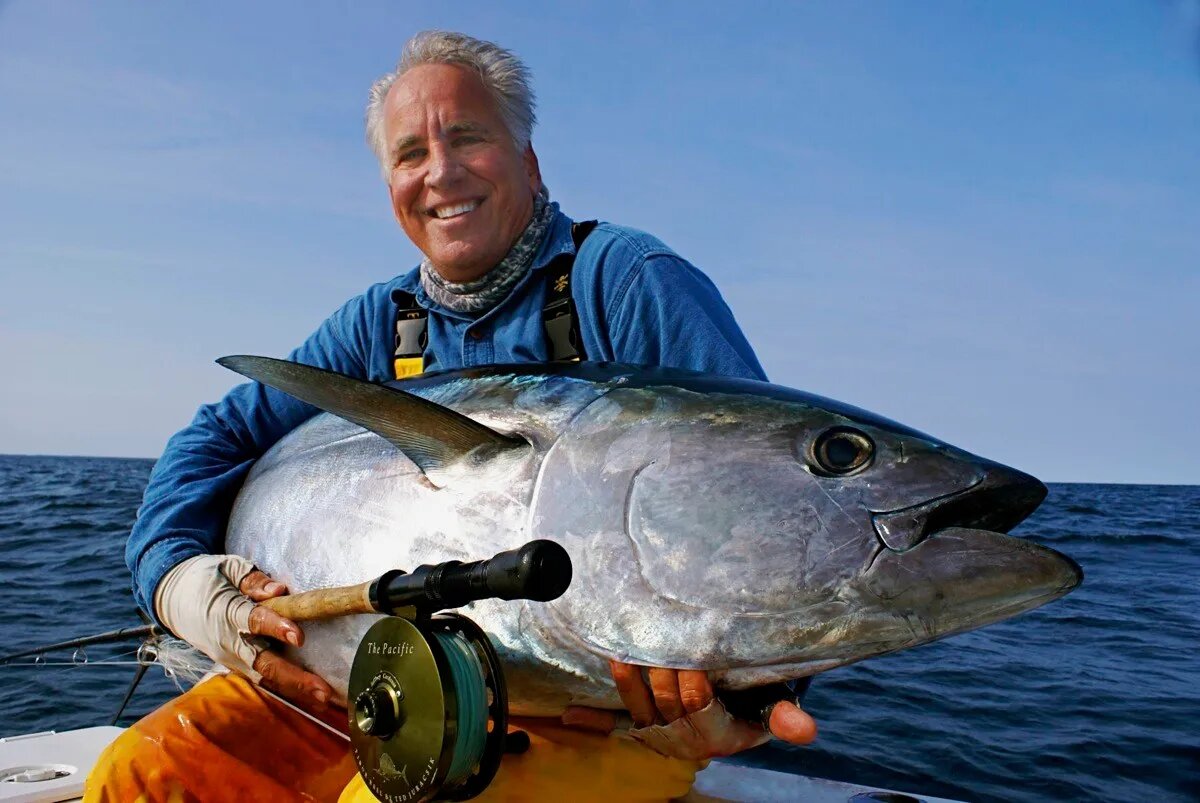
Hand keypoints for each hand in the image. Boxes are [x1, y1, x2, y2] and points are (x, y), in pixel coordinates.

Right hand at [153, 554, 335, 711]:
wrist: (173, 597)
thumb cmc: (206, 578)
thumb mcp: (228, 568)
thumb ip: (253, 579)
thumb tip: (280, 590)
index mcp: (225, 611)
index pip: (253, 621)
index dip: (276, 628)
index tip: (299, 636)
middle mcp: (227, 641)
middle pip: (262, 662)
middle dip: (294, 677)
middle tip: (323, 690)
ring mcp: (229, 657)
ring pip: (263, 676)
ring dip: (294, 688)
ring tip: (323, 698)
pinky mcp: (234, 664)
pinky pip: (260, 678)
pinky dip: (284, 688)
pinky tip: (309, 696)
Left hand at [561, 661, 816, 759]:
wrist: (730, 726)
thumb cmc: (751, 706)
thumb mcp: (769, 709)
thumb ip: (783, 717)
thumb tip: (806, 729)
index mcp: (716, 733)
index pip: (698, 700)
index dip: (691, 676)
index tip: (689, 650)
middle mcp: (682, 737)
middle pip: (665, 696)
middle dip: (660, 665)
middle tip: (654, 630)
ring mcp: (656, 733)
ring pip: (637, 704)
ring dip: (627, 678)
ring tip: (619, 650)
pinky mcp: (638, 728)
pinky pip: (613, 725)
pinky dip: (592, 720)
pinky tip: (570, 714)